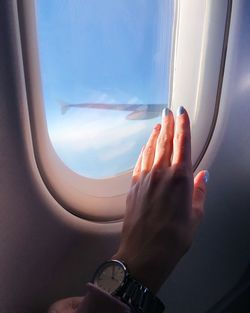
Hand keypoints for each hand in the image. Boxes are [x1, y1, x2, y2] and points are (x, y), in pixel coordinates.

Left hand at [113, 107, 208, 293]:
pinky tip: (146, 147)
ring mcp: (145, 179)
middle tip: (168, 110)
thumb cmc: (174, 239)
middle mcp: (161, 174)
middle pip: (164, 141)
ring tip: (158, 124)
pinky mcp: (134, 187)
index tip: (181, 112)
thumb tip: (203, 175)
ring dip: (155, 135)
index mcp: (180, 179)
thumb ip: (200, 192)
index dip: (183, 125)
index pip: (182, 144)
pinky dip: (144, 151)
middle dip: (167, 124)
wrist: (144, 253)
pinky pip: (140, 162)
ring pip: (151, 149)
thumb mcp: (195, 216)